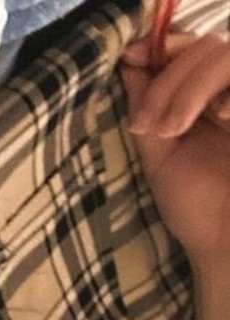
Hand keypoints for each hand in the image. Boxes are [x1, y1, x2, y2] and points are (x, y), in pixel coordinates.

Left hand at [120, 30, 229, 279]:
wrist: (228, 244)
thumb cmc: (196, 208)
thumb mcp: (160, 155)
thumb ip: (147, 108)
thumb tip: (128, 63)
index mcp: (205, 100)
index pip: (188, 50)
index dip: (161, 46)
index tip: (128, 57)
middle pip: (204, 47)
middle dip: (167, 80)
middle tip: (149, 123)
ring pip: (223, 54)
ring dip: (189, 87)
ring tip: (173, 129)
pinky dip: (228, 92)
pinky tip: (222, 118)